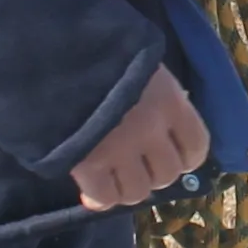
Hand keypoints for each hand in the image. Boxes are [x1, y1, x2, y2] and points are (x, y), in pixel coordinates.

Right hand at [71, 63, 208, 211]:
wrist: (52, 52)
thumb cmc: (99, 49)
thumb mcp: (139, 64)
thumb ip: (155, 95)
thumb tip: (164, 126)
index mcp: (168, 101)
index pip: (195, 147)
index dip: (184, 156)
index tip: (169, 151)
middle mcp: (150, 130)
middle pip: (166, 175)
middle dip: (153, 173)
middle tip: (136, 163)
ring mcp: (119, 150)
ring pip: (136, 192)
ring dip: (126, 188)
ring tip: (113, 176)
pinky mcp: (87, 164)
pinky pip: (104, 197)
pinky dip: (99, 198)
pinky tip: (91, 189)